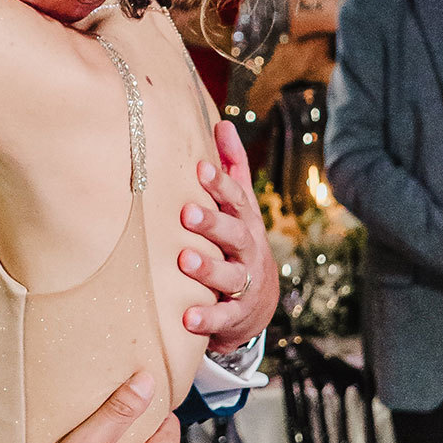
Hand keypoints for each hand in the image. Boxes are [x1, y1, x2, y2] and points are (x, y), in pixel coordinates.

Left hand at [179, 121, 278, 352]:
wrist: (258, 303)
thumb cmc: (238, 242)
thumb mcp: (239, 206)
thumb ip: (232, 167)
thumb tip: (221, 122)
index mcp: (244, 221)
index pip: (236, 199)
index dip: (220, 185)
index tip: (200, 170)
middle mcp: (247, 250)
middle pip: (234, 234)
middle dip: (212, 222)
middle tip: (187, 212)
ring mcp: (244, 284)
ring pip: (230, 275)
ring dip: (208, 268)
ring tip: (184, 260)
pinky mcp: (236, 316)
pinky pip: (223, 318)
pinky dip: (207, 319)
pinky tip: (187, 319)